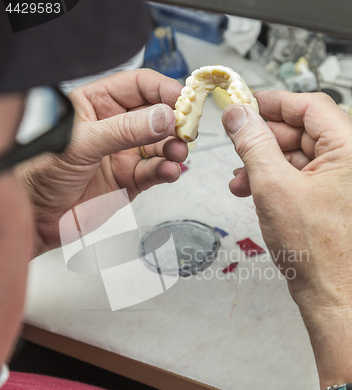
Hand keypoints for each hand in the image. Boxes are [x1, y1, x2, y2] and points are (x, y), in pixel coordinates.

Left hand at [16, 69, 187, 255]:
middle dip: (175, 120)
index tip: (182, 98)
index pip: (138, 85)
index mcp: (97, 104)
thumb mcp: (81, 143)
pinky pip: (156, 172)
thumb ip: (124, 130)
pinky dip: (167, 171)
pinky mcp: (131, 180)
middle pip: (156, 115)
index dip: (162, 89)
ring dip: (174, 147)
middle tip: (187, 128)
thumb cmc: (43, 172)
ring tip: (178, 152)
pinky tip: (170, 170)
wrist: (38, 216)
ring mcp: (125, 154)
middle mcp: (115, 127)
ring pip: (161, 145)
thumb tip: (162, 118)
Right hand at [222, 91, 351, 388]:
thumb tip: (238, 115)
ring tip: (238, 179)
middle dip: (264, 139)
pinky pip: (301, 179)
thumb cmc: (316, 251)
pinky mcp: (332, 201)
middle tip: (234, 142)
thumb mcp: (273, 188)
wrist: (334, 297)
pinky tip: (252, 192)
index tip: (245, 104)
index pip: (310, 107)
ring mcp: (344, 183)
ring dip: (265, 163)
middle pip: (303, 131)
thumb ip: (254, 144)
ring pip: (299, 157)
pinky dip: (275, 181)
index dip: (274, 102)